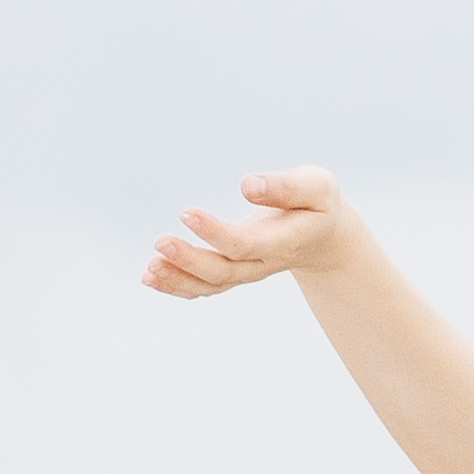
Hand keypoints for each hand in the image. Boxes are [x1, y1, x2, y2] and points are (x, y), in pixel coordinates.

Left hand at [146, 169, 363, 297]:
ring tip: (149, 269)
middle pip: (224, 271)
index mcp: (286, 241)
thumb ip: (285, 187)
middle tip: (160, 242)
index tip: (186, 213)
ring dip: (178, 279)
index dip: (215, 233)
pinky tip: (150, 277)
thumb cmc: (317, 203)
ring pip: (211, 285)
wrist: (324, 236)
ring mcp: (248, 271)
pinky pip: (205, 287)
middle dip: (190, 260)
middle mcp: (264, 263)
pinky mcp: (235, 271)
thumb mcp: (315, 186)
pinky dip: (177, 285)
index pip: (246, 245)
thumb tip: (248, 186)